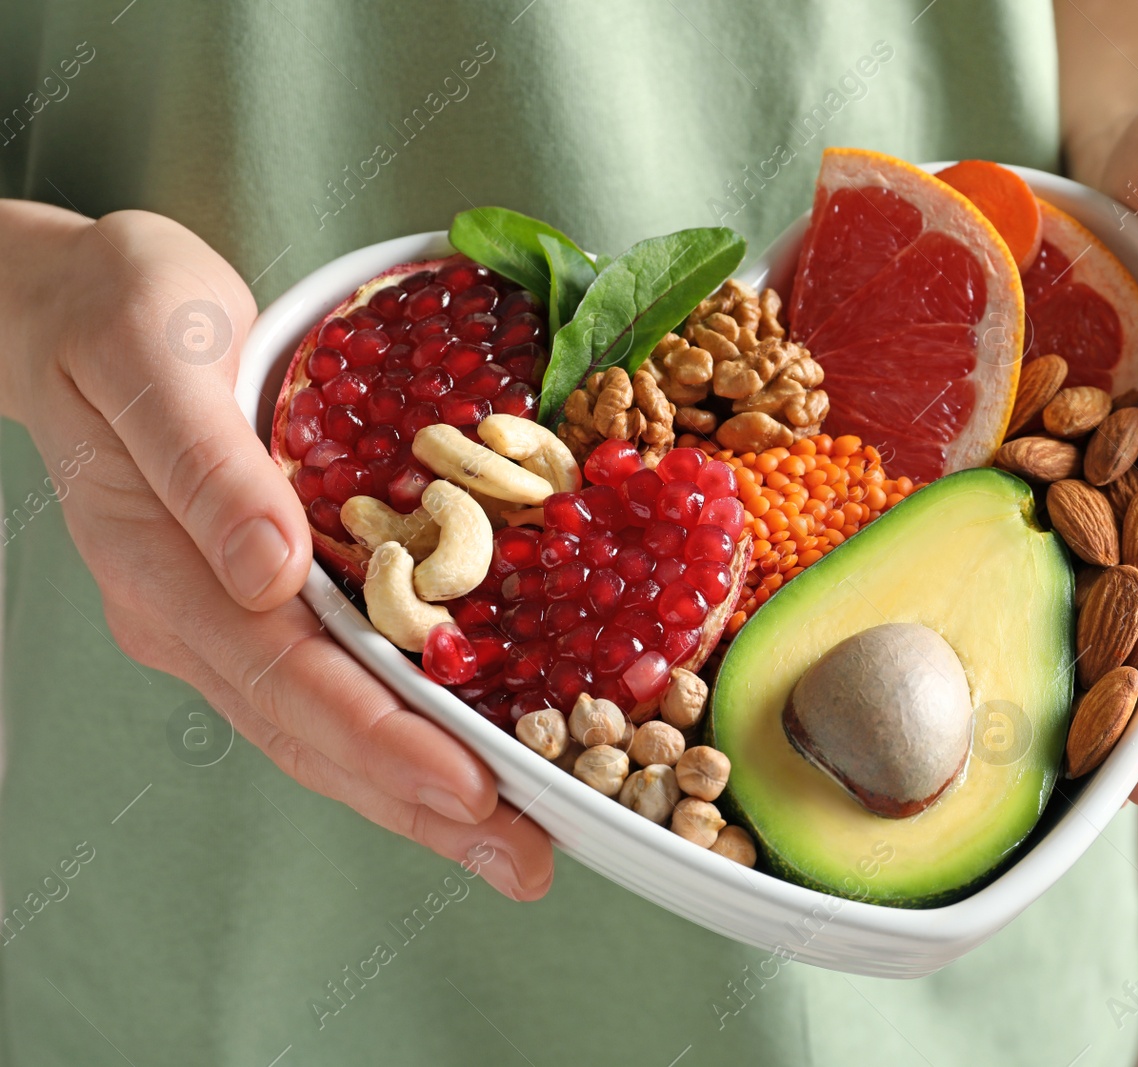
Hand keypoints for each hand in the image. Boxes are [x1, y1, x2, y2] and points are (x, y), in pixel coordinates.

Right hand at [0, 202, 553, 896]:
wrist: (67, 306)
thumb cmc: (113, 312)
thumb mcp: (152, 355)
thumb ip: (206, 465)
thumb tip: (270, 571)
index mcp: (164, 568)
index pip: (288, 678)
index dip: (383, 741)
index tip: (471, 789)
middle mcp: (192, 616)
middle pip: (314, 733)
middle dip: (422, 804)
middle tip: (527, 860)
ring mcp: (217, 618)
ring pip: (322, 730)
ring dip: (415, 794)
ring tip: (511, 843)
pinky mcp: (250, 601)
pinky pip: (327, 687)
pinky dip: (396, 736)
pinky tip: (458, 761)